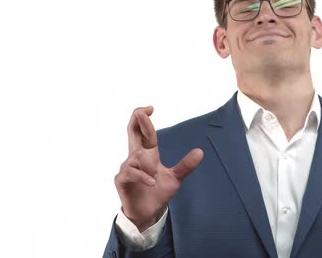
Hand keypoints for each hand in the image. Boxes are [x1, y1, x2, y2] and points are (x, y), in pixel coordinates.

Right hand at [115, 106, 203, 231]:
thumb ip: (185, 165)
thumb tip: (200, 151)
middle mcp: (135, 157)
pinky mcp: (122, 179)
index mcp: (147, 154)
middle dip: (136, 121)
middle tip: (140, 111)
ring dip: (148, 165)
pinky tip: (152, 181)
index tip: (150, 108)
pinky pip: (131, 172)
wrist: (148, 213)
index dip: (145, 119)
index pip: (145, 133)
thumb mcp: (175, 178)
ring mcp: (127, 167)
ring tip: (156, 176)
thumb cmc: (158, 193)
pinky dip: (143, 176)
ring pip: (136, 156)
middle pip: (132, 133)